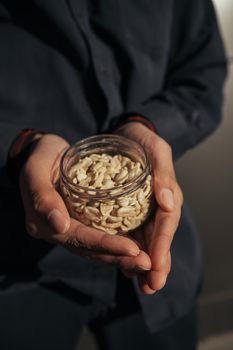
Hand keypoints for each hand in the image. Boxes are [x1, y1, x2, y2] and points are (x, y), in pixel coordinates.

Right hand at [19, 134, 152, 270]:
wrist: (44, 152)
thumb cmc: (40, 156)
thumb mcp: (36, 169)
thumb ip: (43, 197)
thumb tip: (60, 226)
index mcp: (44, 224)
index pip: (79, 239)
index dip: (106, 245)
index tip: (133, 250)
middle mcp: (59, 232)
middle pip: (92, 250)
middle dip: (120, 258)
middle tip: (148, 264)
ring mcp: (72, 228)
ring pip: (99, 248)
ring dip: (123, 256)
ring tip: (149, 262)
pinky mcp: (83, 221)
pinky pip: (103, 235)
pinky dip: (120, 242)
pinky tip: (140, 247)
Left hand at [114, 122, 182, 293]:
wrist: (126, 136)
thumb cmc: (142, 141)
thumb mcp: (155, 149)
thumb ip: (163, 172)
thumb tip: (168, 201)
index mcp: (166, 196)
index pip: (166, 224)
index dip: (162, 244)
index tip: (156, 265)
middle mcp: (156, 209)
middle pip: (158, 239)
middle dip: (157, 264)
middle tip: (151, 287)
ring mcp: (141, 213)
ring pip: (144, 242)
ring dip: (143, 264)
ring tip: (140, 285)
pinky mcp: (126, 213)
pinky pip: (128, 235)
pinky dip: (127, 251)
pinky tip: (121, 265)